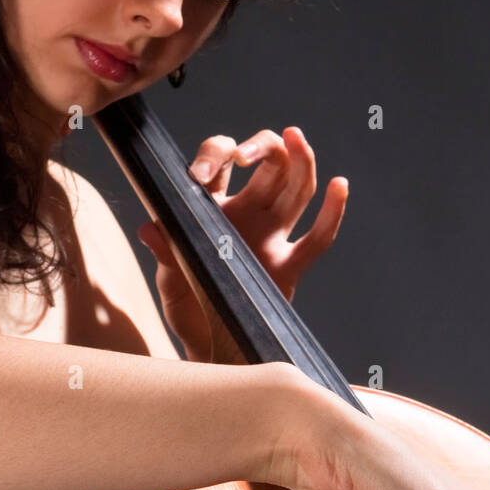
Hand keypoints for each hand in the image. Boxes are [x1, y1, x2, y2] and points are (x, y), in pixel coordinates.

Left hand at [139, 126, 347, 362]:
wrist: (208, 350)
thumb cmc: (188, 313)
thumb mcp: (170, 284)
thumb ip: (165, 256)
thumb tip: (150, 230)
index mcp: (212, 209)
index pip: (219, 161)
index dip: (213, 156)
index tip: (199, 177)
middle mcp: (246, 215)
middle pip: (268, 163)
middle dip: (264, 146)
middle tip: (248, 154)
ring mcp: (271, 238)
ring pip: (295, 188)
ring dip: (300, 160)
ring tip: (298, 138)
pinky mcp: (290, 268)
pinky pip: (317, 239)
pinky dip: (332, 212)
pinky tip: (339, 185)